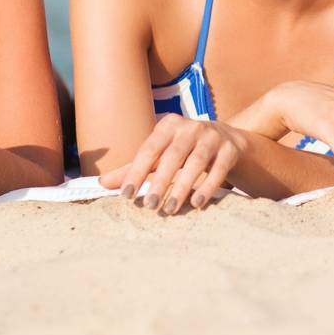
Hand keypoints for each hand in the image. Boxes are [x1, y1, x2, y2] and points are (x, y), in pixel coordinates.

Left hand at [100, 114, 248, 214]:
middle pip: (172, 156)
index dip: (136, 172)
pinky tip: (196, 204)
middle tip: (149, 206)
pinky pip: (218, 170)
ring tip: (170, 209)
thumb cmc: (186, 150)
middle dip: (160, 182)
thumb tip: (103, 183)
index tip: (126, 195)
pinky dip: (207, 187)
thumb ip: (135, 168)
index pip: (149, 149)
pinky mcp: (230, 150)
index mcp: (169, 125)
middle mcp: (191, 127)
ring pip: (196, 163)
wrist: (229, 141)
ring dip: (182, 187)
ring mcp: (213, 137)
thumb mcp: (162, 154)